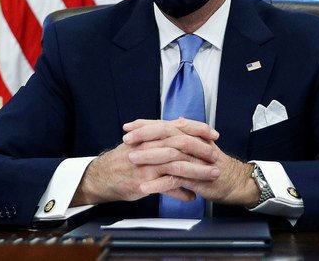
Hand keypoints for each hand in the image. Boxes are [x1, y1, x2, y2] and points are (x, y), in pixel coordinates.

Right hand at [71, 118, 219, 204]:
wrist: (102, 176)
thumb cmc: (125, 158)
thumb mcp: (143, 140)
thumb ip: (163, 132)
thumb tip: (182, 122)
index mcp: (151, 134)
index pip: (178, 126)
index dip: (198, 129)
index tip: (214, 133)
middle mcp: (150, 146)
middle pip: (180, 144)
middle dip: (201, 150)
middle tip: (216, 156)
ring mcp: (147, 164)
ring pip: (177, 165)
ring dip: (197, 171)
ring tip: (212, 176)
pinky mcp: (143, 181)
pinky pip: (166, 186)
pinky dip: (181, 192)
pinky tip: (192, 196)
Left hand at [124, 119, 259, 206]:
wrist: (235, 181)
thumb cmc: (214, 164)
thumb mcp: (201, 145)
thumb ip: (188, 132)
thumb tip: (178, 119)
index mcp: (191, 135)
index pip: (165, 124)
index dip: (146, 124)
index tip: (128, 126)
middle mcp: (193, 144)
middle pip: (167, 134)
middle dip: (145, 135)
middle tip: (127, 140)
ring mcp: (195, 160)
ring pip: (170, 154)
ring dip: (149, 157)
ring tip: (131, 160)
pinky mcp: (196, 178)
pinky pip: (175, 179)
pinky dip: (159, 183)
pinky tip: (145, 187)